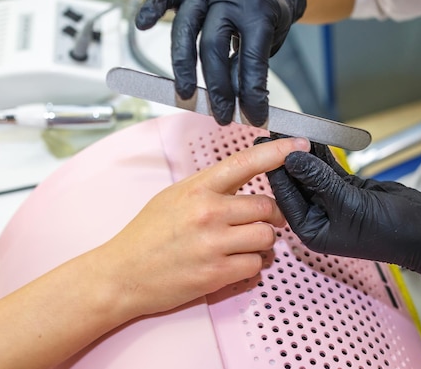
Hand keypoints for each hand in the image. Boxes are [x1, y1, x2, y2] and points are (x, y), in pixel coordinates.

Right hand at [95, 136, 309, 319]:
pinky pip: (256, 265)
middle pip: (266, 206)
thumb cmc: (147, 235)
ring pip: (267, 237)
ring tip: (243, 245)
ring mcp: (213, 244)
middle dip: (271, 216)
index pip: (245, 162)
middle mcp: (207, 212)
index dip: (277, 153)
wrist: (122, 274)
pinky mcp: (216, 274)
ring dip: (262, 243)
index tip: (299, 146)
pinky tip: (234, 263)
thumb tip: (243, 179)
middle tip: (262, 221)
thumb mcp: (173, 197)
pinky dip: (252, 265)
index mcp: (197, 188)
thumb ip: (209, 187)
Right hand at [135, 0, 305, 125]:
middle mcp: (231, 1)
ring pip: (186, 26)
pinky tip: (142, 25)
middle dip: (216, 86)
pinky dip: (152, 8)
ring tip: (185, 93)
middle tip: (221, 115)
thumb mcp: (268, 45)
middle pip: (213, 45)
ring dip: (182, 63)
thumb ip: (246, 68)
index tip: (255, 116)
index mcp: (258, 14)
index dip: (252, 91)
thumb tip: (233, 101)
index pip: (251, 57)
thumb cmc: (267, 20)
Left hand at [263, 141, 420, 304]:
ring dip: (304, 152)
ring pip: (311, 173)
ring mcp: (332, 203)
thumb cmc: (391, 231)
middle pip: (296, 182)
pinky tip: (314, 136)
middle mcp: (318, 217)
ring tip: (291, 127)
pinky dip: (322, 154)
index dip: (276, 169)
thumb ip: (320, 180)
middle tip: (275, 130)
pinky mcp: (346, 190)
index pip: (286, 196)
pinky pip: (328, 169)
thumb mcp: (350, 204)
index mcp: (312, 230)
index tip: (265, 144)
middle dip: (287, 157)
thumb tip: (292, 158)